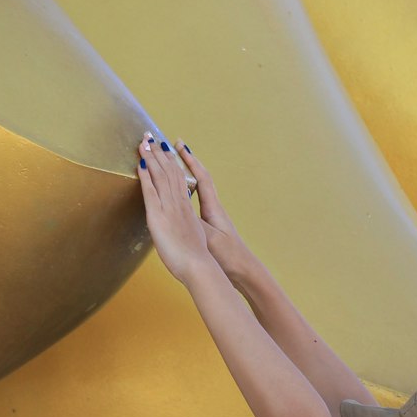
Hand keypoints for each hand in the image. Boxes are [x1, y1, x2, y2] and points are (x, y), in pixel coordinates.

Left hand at [136, 133, 209, 282]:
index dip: (171, 161)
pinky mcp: (159, 217)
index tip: (164, 147)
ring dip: (151, 158)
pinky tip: (140, 164)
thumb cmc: (197, 259)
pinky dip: (145, 176)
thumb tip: (178, 229)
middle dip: (159, 152)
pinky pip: (151, 191)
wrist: (200, 267)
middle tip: (150, 136)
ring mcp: (170, 209)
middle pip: (169, 171)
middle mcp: (179, 204)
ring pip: (160, 176)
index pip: (179, 178)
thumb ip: (184, 229)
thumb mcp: (192, 238)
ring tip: (143, 142)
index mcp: (187, 208)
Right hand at [173, 138, 252, 282]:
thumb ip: (195, 221)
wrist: (242, 271)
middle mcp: (214, 208)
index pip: (202, 178)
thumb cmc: (227, 255)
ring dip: (187, 174)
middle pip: (201, 178)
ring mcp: (213, 217)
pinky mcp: (211, 227)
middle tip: (174, 146)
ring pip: (198, 189)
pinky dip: (188, 192)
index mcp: (213, 208)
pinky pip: (197, 202)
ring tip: (174, 162)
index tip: (179, 146)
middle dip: (188, 161)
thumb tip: (181, 206)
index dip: (190, 161)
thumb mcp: (209, 237)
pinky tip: (180, 193)